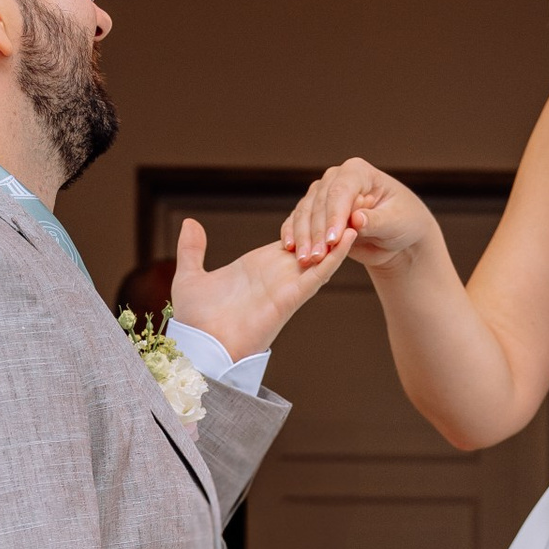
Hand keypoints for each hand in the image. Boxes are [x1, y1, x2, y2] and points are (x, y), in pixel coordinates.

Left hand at [167, 213, 352, 361]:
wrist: (201, 348)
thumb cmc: (195, 322)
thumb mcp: (189, 276)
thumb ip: (192, 249)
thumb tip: (190, 223)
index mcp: (255, 266)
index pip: (288, 238)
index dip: (302, 220)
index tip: (318, 199)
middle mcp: (275, 274)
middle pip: (309, 243)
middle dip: (328, 225)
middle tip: (347, 199)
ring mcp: (286, 284)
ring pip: (321, 255)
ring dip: (338, 236)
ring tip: (358, 212)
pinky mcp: (293, 296)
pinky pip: (320, 272)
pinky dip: (336, 255)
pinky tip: (351, 236)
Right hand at [280, 159, 438, 277]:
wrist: (397, 237)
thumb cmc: (404, 222)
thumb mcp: (396, 222)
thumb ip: (376, 220)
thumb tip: (357, 219)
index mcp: (358, 172)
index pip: (341, 192)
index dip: (335, 216)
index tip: (332, 241)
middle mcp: (336, 178)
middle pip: (319, 203)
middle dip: (317, 232)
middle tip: (317, 257)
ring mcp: (322, 194)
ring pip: (305, 213)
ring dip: (304, 238)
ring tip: (307, 261)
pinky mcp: (314, 212)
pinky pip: (298, 222)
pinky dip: (294, 236)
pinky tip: (293, 252)